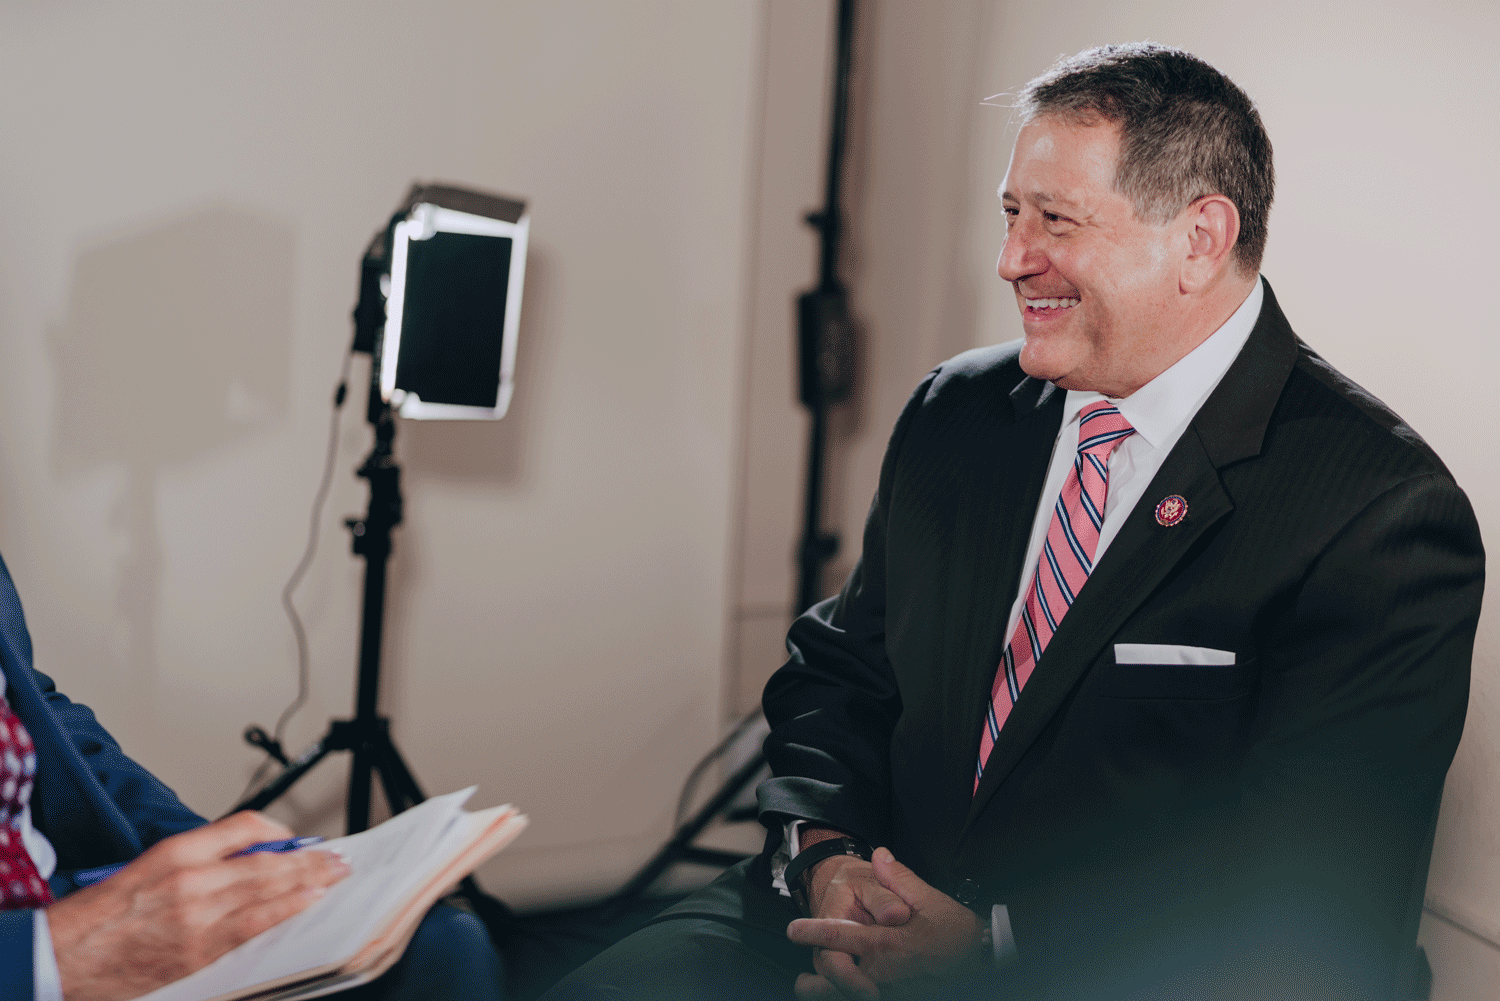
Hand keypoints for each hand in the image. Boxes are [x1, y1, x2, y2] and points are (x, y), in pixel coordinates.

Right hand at [48, 811, 350, 1000]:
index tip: (295, 838)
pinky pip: (255, 925)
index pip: (245, 825)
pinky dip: (287, 909)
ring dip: (309, 880)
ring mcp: (198, 916)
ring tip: (334, 874)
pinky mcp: (200, 950)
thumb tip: (250, 854)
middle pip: (267, 859)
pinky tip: (308, 900)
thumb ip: (201, 856)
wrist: (65, 955)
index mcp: (177, 851)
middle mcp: (192, 878)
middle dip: (307, 857)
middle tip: (335, 856)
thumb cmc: (103, 914)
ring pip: (268, 889)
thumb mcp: (151, 865)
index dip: (279, 830)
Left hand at [789, 848, 981, 1000]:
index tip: (793, 930)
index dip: (812, 933)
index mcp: (888, 944)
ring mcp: (894, 990)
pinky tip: (842, 994)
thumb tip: (879, 854)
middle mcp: (886, 973)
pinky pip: (870, 999)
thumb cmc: (956, 930)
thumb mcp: (929, 898)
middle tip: (800, 980)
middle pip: (840, 978)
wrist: (984, 958)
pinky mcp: (903, 998)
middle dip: (817, 981)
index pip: (840, 936)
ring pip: (853, 996)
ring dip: (829, 995)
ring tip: (810, 990)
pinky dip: (853, 997)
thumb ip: (898, 878)